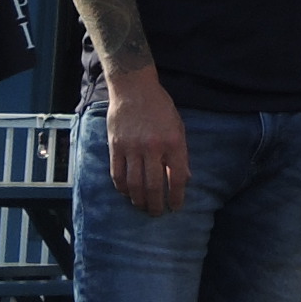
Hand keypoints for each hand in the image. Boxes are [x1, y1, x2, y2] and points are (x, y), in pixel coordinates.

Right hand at [102, 63, 186, 213]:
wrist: (134, 88)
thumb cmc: (160, 107)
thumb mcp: (178, 127)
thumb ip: (180, 154)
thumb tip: (184, 179)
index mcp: (173, 142)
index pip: (177, 177)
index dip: (177, 196)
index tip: (176, 206)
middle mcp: (153, 147)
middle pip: (154, 186)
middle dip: (156, 205)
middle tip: (157, 213)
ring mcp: (132, 147)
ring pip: (134, 184)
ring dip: (139, 200)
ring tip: (142, 207)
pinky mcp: (115, 146)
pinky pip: (118, 174)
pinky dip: (122, 188)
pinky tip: (127, 193)